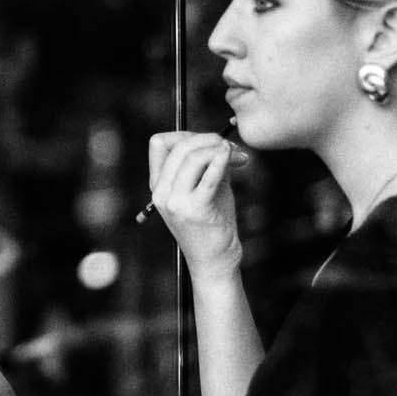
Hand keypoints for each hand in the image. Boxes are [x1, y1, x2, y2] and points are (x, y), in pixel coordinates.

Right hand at [147, 131, 243, 281]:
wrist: (215, 261)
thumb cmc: (213, 223)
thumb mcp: (206, 188)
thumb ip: (207, 164)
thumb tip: (221, 140)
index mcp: (158, 186)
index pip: (159, 144)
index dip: (184, 134)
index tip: (208, 141)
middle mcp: (162, 193)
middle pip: (179, 146)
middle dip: (207, 138)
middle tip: (229, 146)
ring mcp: (176, 203)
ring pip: (194, 157)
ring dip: (219, 149)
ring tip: (238, 157)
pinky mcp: (196, 211)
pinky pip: (209, 176)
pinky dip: (222, 160)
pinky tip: (234, 157)